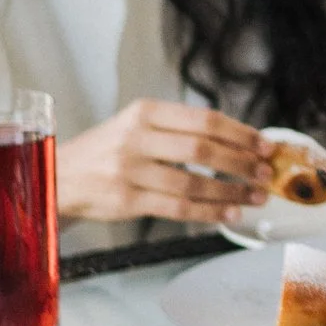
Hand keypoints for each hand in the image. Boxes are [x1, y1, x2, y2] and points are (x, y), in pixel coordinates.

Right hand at [55, 101, 271, 228]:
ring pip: (193, 183)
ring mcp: (129, 170)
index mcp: (145, 111)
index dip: (240, 133)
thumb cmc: (108, 151)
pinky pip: (177, 208)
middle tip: (265, 173)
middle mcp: (136, 137)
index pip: (204, 119)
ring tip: (255, 197)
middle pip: (202, 149)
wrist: (60, 176)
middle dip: (242, 162)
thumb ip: (179, 130)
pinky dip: (208, 212)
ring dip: (230, 192)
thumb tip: (238, 142)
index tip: (265, 144)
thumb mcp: (137, 125)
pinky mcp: (126, 200)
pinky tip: (228, 214)